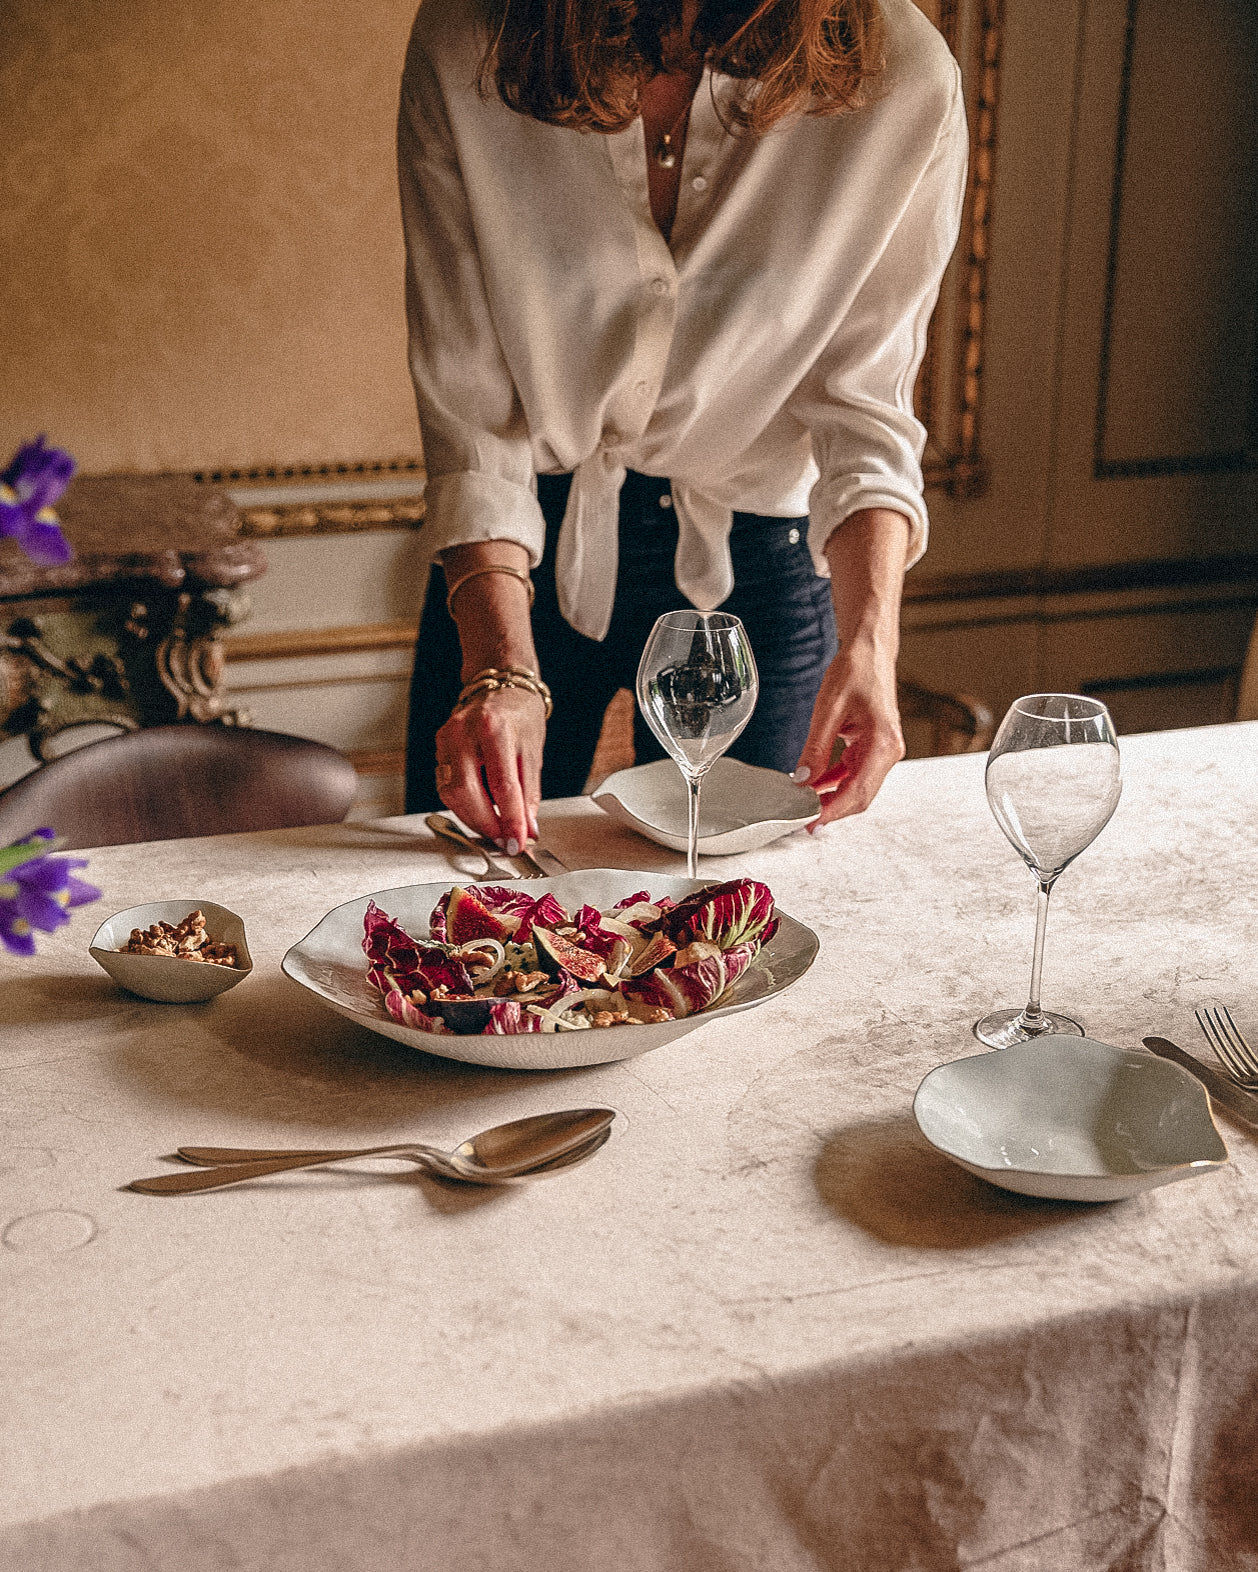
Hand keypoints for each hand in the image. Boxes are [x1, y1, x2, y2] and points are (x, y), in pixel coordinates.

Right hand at [434, 686, 544, 851]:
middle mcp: (465, 732)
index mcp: (495, 728)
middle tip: (505, 840)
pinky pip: (446, 785)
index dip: (510, 819)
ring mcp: (446, 738)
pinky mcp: (439, 746)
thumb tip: (528, 828)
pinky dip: (464, 804)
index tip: (518, 841)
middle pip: (467, 792)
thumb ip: (529, 793)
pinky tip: (481, 809)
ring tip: (495, 827)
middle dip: (487, 824)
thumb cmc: (519, 714)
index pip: (501, 785)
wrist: (501, 686)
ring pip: (451, 793)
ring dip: (474, 818)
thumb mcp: (533, 752)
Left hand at [794, 637, 904, 826]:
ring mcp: (884, 750)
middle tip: (803, 821)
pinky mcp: (875, 746)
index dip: (833, 811)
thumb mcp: (828, 710)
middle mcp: (889, 751)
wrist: (870, 650)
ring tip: (805, 804)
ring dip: (832, 797)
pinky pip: (856, 772)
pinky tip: (816, 784)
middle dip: (833, 810)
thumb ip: (816, 748)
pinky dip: (836, 781)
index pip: (857, 792)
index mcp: (883, 743)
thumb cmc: (855, 671)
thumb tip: (803, 780)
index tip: (811, 822)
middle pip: (861, 796)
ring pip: (858, 786)